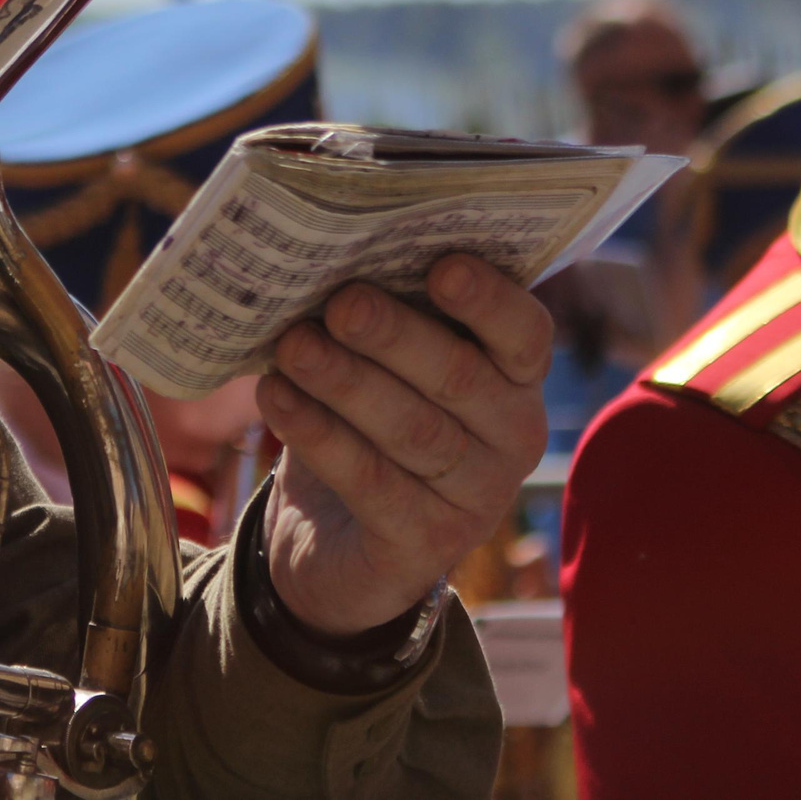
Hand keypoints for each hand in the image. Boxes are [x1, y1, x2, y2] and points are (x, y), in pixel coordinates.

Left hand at [257, 253, 550, 633]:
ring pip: (413, 430)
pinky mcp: (424, 546)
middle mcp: (512, 439)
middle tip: (341, 303)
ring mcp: (475, 500)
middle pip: (461, 378)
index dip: (489, 300)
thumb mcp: (383, 365)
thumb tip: (330, 254)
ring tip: (293, 346)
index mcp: (516, 379)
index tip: (442, 266)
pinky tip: (275, 397)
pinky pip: (370, 482)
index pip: (526, 335)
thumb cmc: (366, 422)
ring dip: (346, 381)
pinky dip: (319, 434)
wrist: (336, 543)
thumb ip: (381, 315)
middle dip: (396, 335)